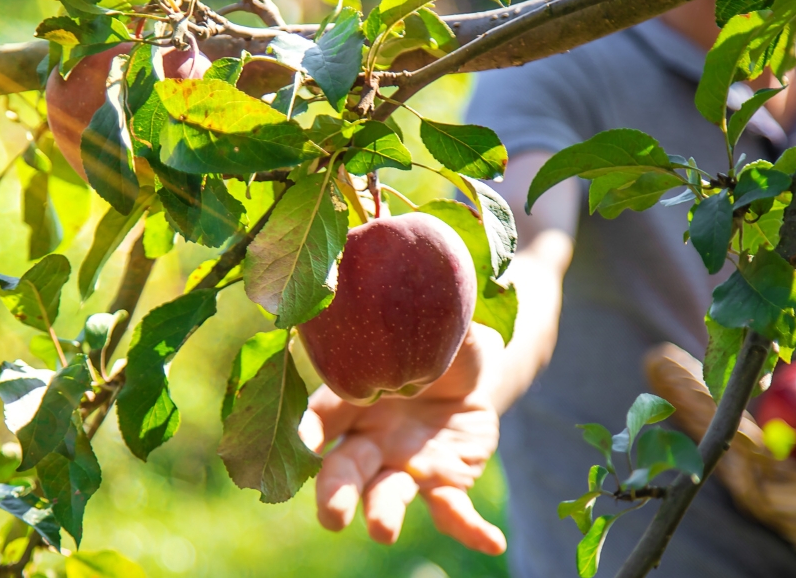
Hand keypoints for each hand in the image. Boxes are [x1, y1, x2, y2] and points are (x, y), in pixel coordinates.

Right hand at [298, 323, 506, 554]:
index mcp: (350, 398)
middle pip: (344, 470)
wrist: (470, 369)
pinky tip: (492, 542)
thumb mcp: (429, 315)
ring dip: (383, 513)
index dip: (307, 432)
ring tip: (382, 531)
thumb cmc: (434, 336)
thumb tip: (407, 253)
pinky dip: (469, 529)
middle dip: (334, 494)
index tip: (303, 443)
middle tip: (330, 516)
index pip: (320, 418)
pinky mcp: (445, 484)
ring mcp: (404, 467)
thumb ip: (417, 304)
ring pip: (388, 494)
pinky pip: (453, 511)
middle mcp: (369, 441)